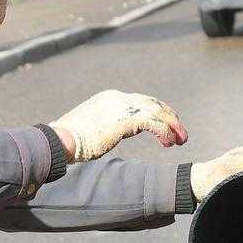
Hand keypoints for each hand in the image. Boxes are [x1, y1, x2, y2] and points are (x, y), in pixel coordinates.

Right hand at [50, 90, 187, 162]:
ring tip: (181, 140)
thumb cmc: (71, 141)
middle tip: (181, 134)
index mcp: (110, 99)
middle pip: (153, 104)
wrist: (60, 140)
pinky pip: (154, 123)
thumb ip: (108, 126)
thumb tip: (112, 133)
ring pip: (157, 112)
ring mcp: (122, 106)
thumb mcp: (94, 129)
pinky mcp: (126, 118)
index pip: (142, 101)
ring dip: (172, 127)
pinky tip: (168, 144)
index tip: (168, 126)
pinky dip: (164, 133)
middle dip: (170, 118)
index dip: (158, 113)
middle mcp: (118, 98)